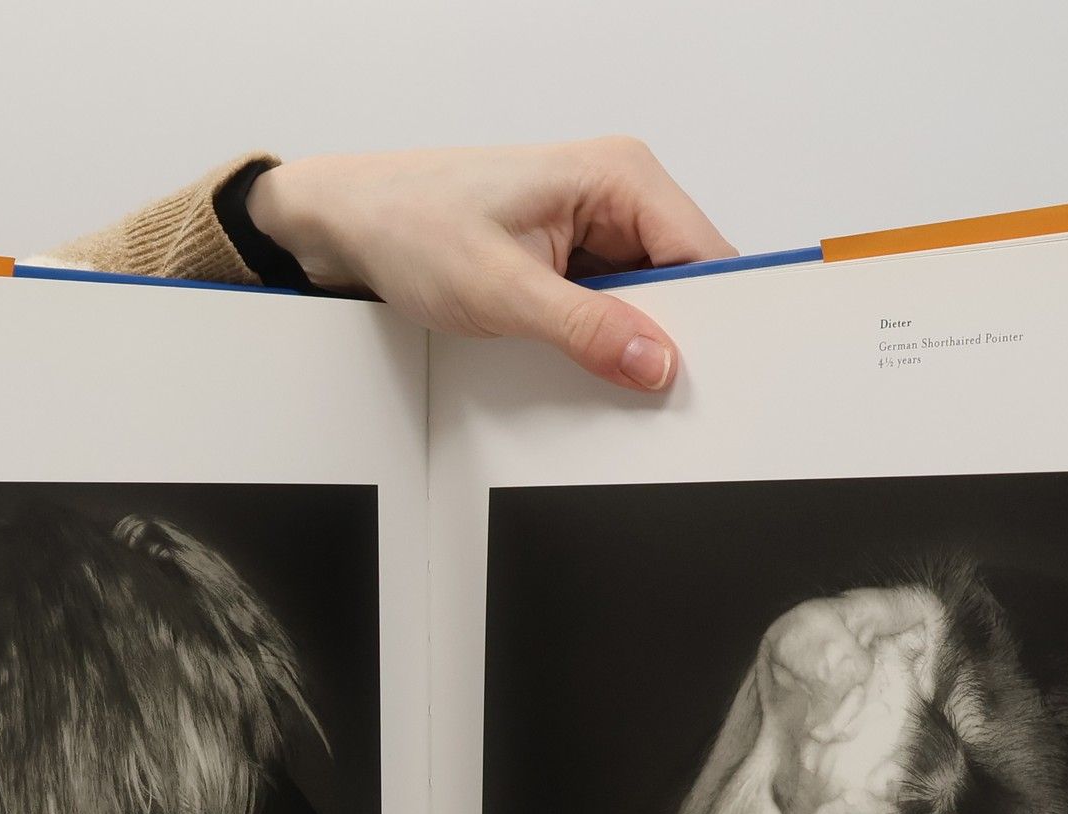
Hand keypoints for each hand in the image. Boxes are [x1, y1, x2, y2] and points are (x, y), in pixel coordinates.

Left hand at [246, 138, 731, 391]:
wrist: (351, 222)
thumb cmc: (411, 225)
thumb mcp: (503, 291)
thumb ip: (587, 331)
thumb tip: (655, 362)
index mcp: (619, 174)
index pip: (707, 254)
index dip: (715, 320)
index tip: (705, 374)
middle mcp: (617, 191)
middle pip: (687, 281)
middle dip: (673, 336)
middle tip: (647, 384)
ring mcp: (597, 226)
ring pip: (652, 301)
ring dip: (632, 342)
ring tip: (600, 367)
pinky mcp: (574, 257)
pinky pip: (615, 307)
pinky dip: (605, 340)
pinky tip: (581, 357)